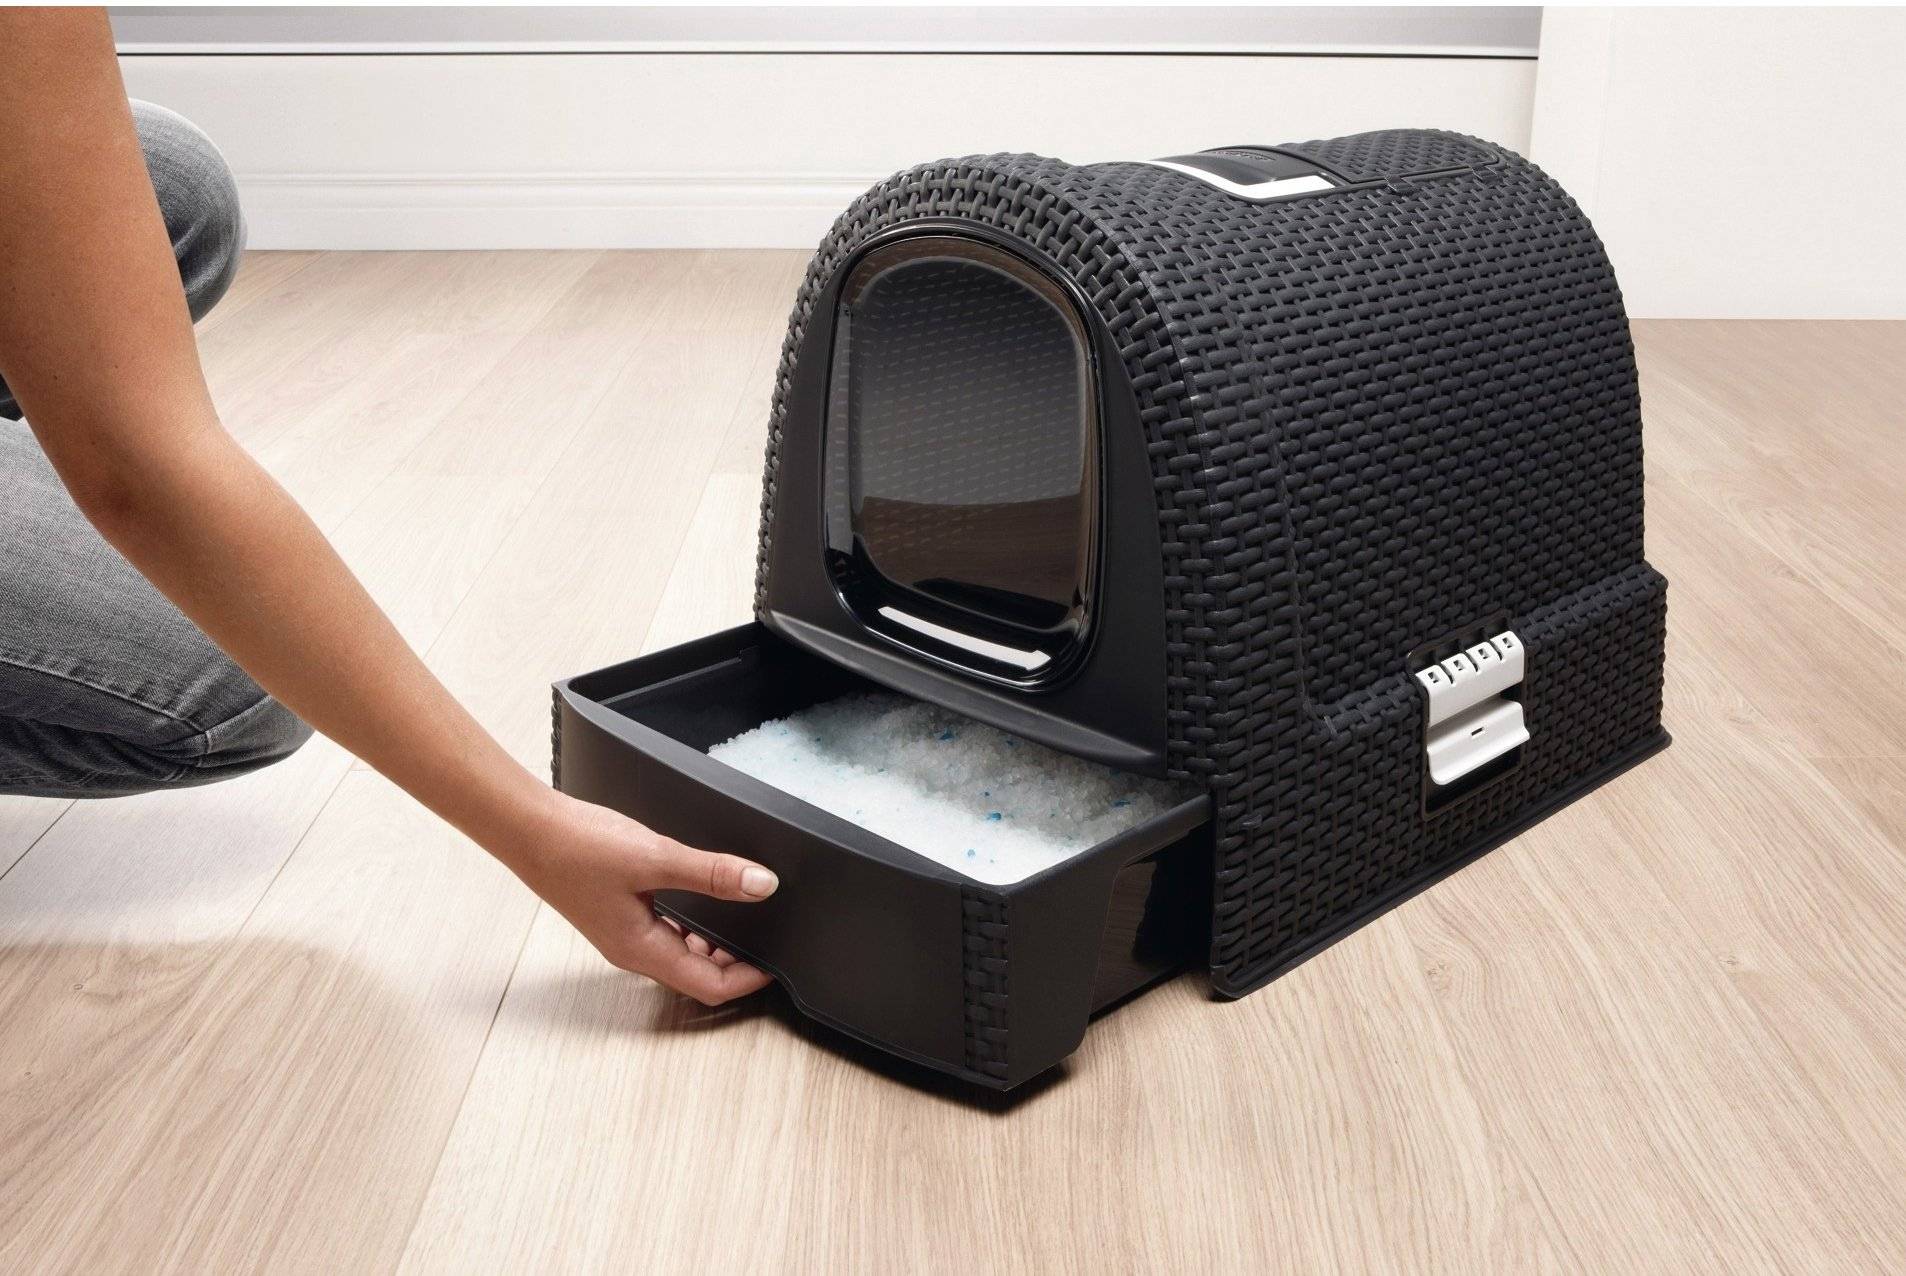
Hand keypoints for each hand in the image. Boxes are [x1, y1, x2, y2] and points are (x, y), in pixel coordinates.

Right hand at [507, 791, 777, 1004]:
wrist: (528, 829)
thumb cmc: (576, 847)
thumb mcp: (654, 857)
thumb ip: (711, 872)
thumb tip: (761, 884)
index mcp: (643, 951)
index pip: (710, 987)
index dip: (749, 980)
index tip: (778, 963)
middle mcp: (634, 951)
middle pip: (698, 975)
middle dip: (736, 963)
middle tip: (768, 937)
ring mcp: (624, 934)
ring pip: (682, 953)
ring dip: (715, 944)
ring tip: (745, 916)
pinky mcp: (619, 914)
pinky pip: (667, 932)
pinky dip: (693, 924)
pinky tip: (704, 897)